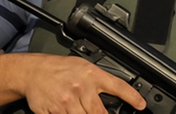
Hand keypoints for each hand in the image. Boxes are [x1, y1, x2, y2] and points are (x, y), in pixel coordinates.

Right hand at [19, 53, 146, 113]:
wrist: (34, 71)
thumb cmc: (61, 69)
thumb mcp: (84, 67)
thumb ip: (99, 80)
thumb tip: (115, 94)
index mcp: (92, 75)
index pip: (118, 86)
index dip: (133, 97)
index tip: (141, 105)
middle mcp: (81, 88)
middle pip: (100, 112)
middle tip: (103, 113)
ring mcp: (67, 101)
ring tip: (83, 111)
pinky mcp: (53, 111)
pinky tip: (70, 112)